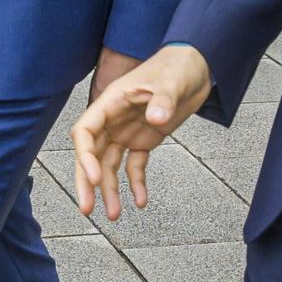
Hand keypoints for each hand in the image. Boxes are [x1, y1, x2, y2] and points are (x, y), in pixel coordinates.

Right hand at [71, 44, 211, 220]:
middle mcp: (114, 119)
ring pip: (110, 165)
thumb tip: (156, 119)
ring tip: (114, 215)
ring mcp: (127, 130)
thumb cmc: (177, 66)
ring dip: (110, 189)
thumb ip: (162, 99)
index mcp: (111, 102)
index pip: (84, 132)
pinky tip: (141, 201)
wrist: (197, 67)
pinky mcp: (144, 139)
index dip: (84, 157)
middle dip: (87, 182)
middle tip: (87, 209)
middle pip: (91, 154)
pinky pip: (135, 165)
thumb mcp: (170, 81)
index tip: (95, 178)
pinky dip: (136, 183)